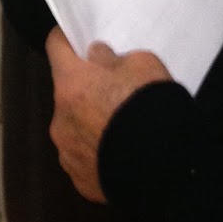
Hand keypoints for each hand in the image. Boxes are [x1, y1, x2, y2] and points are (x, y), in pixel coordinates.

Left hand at [47, 28, 170, 202]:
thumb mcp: (142, 64)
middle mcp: (61, 119)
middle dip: (85, 90)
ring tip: (121, 129)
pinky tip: (121, 154)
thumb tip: (96, 58)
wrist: (167, 168)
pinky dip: (97, 154)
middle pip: (66, 93)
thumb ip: (112, 58)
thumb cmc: (151, 107)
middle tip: (114, 93)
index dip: (67, 40)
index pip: (55, 46)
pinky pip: (84, 159)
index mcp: (71, 84)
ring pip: (74, 129)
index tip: (75, 40)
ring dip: (89, 124)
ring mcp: (68, 153)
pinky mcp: (80, 181)